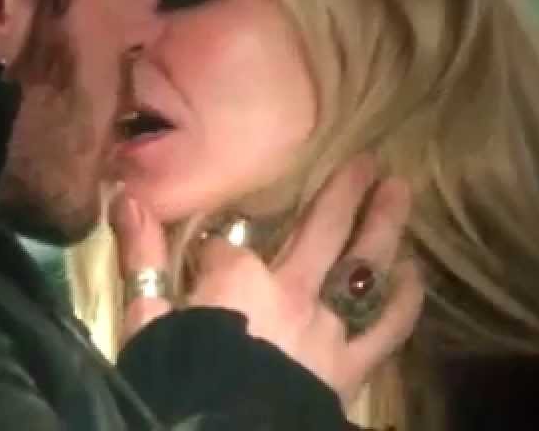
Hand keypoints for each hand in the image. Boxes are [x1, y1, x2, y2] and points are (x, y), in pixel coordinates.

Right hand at [110, 155, 423, 404]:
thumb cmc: (176, 378)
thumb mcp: (145, 318)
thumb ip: (142, 256)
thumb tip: (125, 197)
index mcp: (237, 276)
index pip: (229, 244)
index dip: (218, 243)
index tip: (210, 248)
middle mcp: (292, 289)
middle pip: (322, 229)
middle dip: (344, 192)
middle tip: (369, 160)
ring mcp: (328, 327)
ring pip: (363, 266)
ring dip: (383, 225)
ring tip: (400, 190)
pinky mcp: (350, 367)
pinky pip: (386, 328)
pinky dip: (402, 299)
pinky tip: (412, 273)